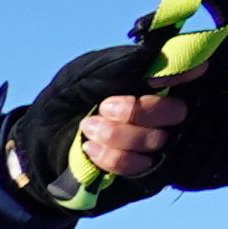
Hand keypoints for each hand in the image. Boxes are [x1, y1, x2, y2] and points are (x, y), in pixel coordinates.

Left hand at [6, 23, 227, 211]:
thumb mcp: (87, 73)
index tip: (157, 77)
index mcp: (154, 77)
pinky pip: (138, 166)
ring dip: (119, 135)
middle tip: (105, 107)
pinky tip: (90, 147)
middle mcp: (164, 107)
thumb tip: (154, 59)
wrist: (40, 141)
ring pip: (156, 141)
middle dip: (138, 111)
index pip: (187, 70)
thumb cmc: (68, 98)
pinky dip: (112, 157)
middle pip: (176, 112)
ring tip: (89, 126)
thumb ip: (121, 66)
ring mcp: (156, 141)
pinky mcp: (143, 169)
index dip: (184, 71)